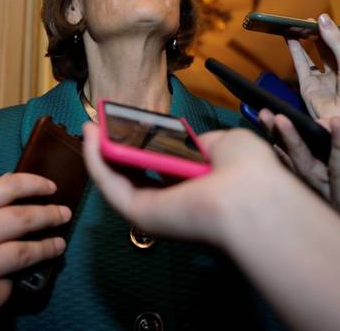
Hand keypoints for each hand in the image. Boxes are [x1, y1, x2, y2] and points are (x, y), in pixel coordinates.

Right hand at [0, 173, 69, 328]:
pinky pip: (10, 284)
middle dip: (50, 214)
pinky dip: (13, 281)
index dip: (34, 184)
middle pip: (23, 218)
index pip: (6, 187)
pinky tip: (11, 279)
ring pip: (26, 252)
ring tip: (59, 243)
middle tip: (64, 213)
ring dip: (48, 246)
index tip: (51, 187)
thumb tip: (13, 183)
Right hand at [82, 121, 281, 249]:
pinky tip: (89, 135)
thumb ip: (202, 143)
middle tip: (101, 127)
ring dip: (100, 153)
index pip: (164, 170)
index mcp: (196, 188)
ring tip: (89, 126)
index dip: (145, 147)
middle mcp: (173, 203)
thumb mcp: (227, 144)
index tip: (132, 127)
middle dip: (116, 150)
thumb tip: (189, 144)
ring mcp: (154, 210)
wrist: (250, 196)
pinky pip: (110, 185)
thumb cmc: (248, 169)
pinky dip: (95, 160)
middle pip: (135, 177)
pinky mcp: (138, 213)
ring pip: (118, 183)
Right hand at [261, 111, 339, 271]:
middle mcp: (329, 174)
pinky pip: (337, 173)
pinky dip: (336, 150)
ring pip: (307, 167)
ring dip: (294, 144)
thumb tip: (317, 123)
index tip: (271, 111)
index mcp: (333, 156)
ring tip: (281, 123)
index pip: (304, 141)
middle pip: (297, 156)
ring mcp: (336, 189)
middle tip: (266, 116)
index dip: (288, 128)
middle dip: (280, 136)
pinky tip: (336, 128)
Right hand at [287, 14, 339, 121]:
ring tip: (296, 26)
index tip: (326, 19)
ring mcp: (322, 80)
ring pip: (311, 56)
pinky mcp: (308, 87)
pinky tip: (290, 38)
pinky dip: (294, 51)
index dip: (334, 32)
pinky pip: (300, 65)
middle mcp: (337, 72)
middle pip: (325, 49)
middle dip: (318, 34)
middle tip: (308, 20)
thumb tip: (321, 18)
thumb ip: (334, 41)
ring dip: (304, 41)